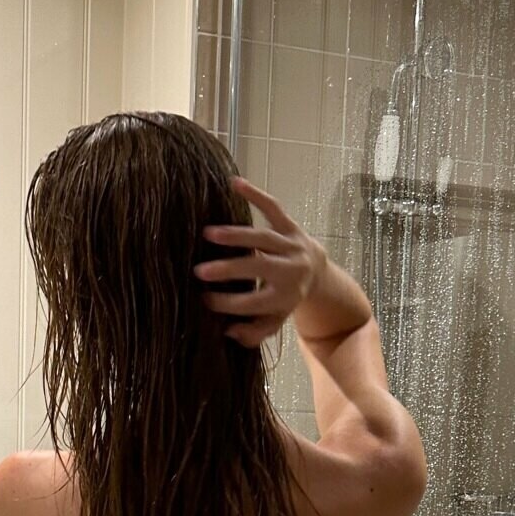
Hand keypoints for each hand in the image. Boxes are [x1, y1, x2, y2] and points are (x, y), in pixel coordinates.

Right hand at [194, 177, 327, 347]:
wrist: (316, 271)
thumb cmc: (285, 298)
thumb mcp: (274, 321)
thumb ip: (254, 332)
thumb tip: (229, 331)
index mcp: (285, 297)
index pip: (253, 302)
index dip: (227, 303)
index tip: (203, 299)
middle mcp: (292, 270)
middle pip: (259, 268)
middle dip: (229, 270)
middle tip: (199, 271)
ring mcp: (292, 245)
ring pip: (264, 237)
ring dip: (236, 235)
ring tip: (208, 234)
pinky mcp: (291, 225)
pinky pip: (274, 208)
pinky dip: (256, 194)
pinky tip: (234, 183)